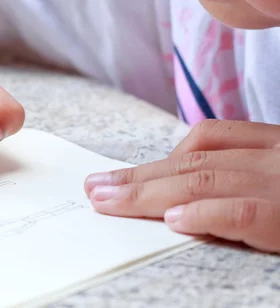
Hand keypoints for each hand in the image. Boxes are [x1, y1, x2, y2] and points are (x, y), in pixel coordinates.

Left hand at [84, 120, 279, 252]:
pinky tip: (171, 220)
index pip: (208, 137)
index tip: (121, 175)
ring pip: (203, 181)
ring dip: (149, 193)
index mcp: (273, 145)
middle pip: (193, 162)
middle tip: (95, 188)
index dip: (160, 158)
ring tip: (109, 203)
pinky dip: (202, 214)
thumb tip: (178, 196)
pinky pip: (240, 212)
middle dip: (138, 177)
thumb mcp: (277, 177)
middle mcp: (273, 158)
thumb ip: (240, 173)